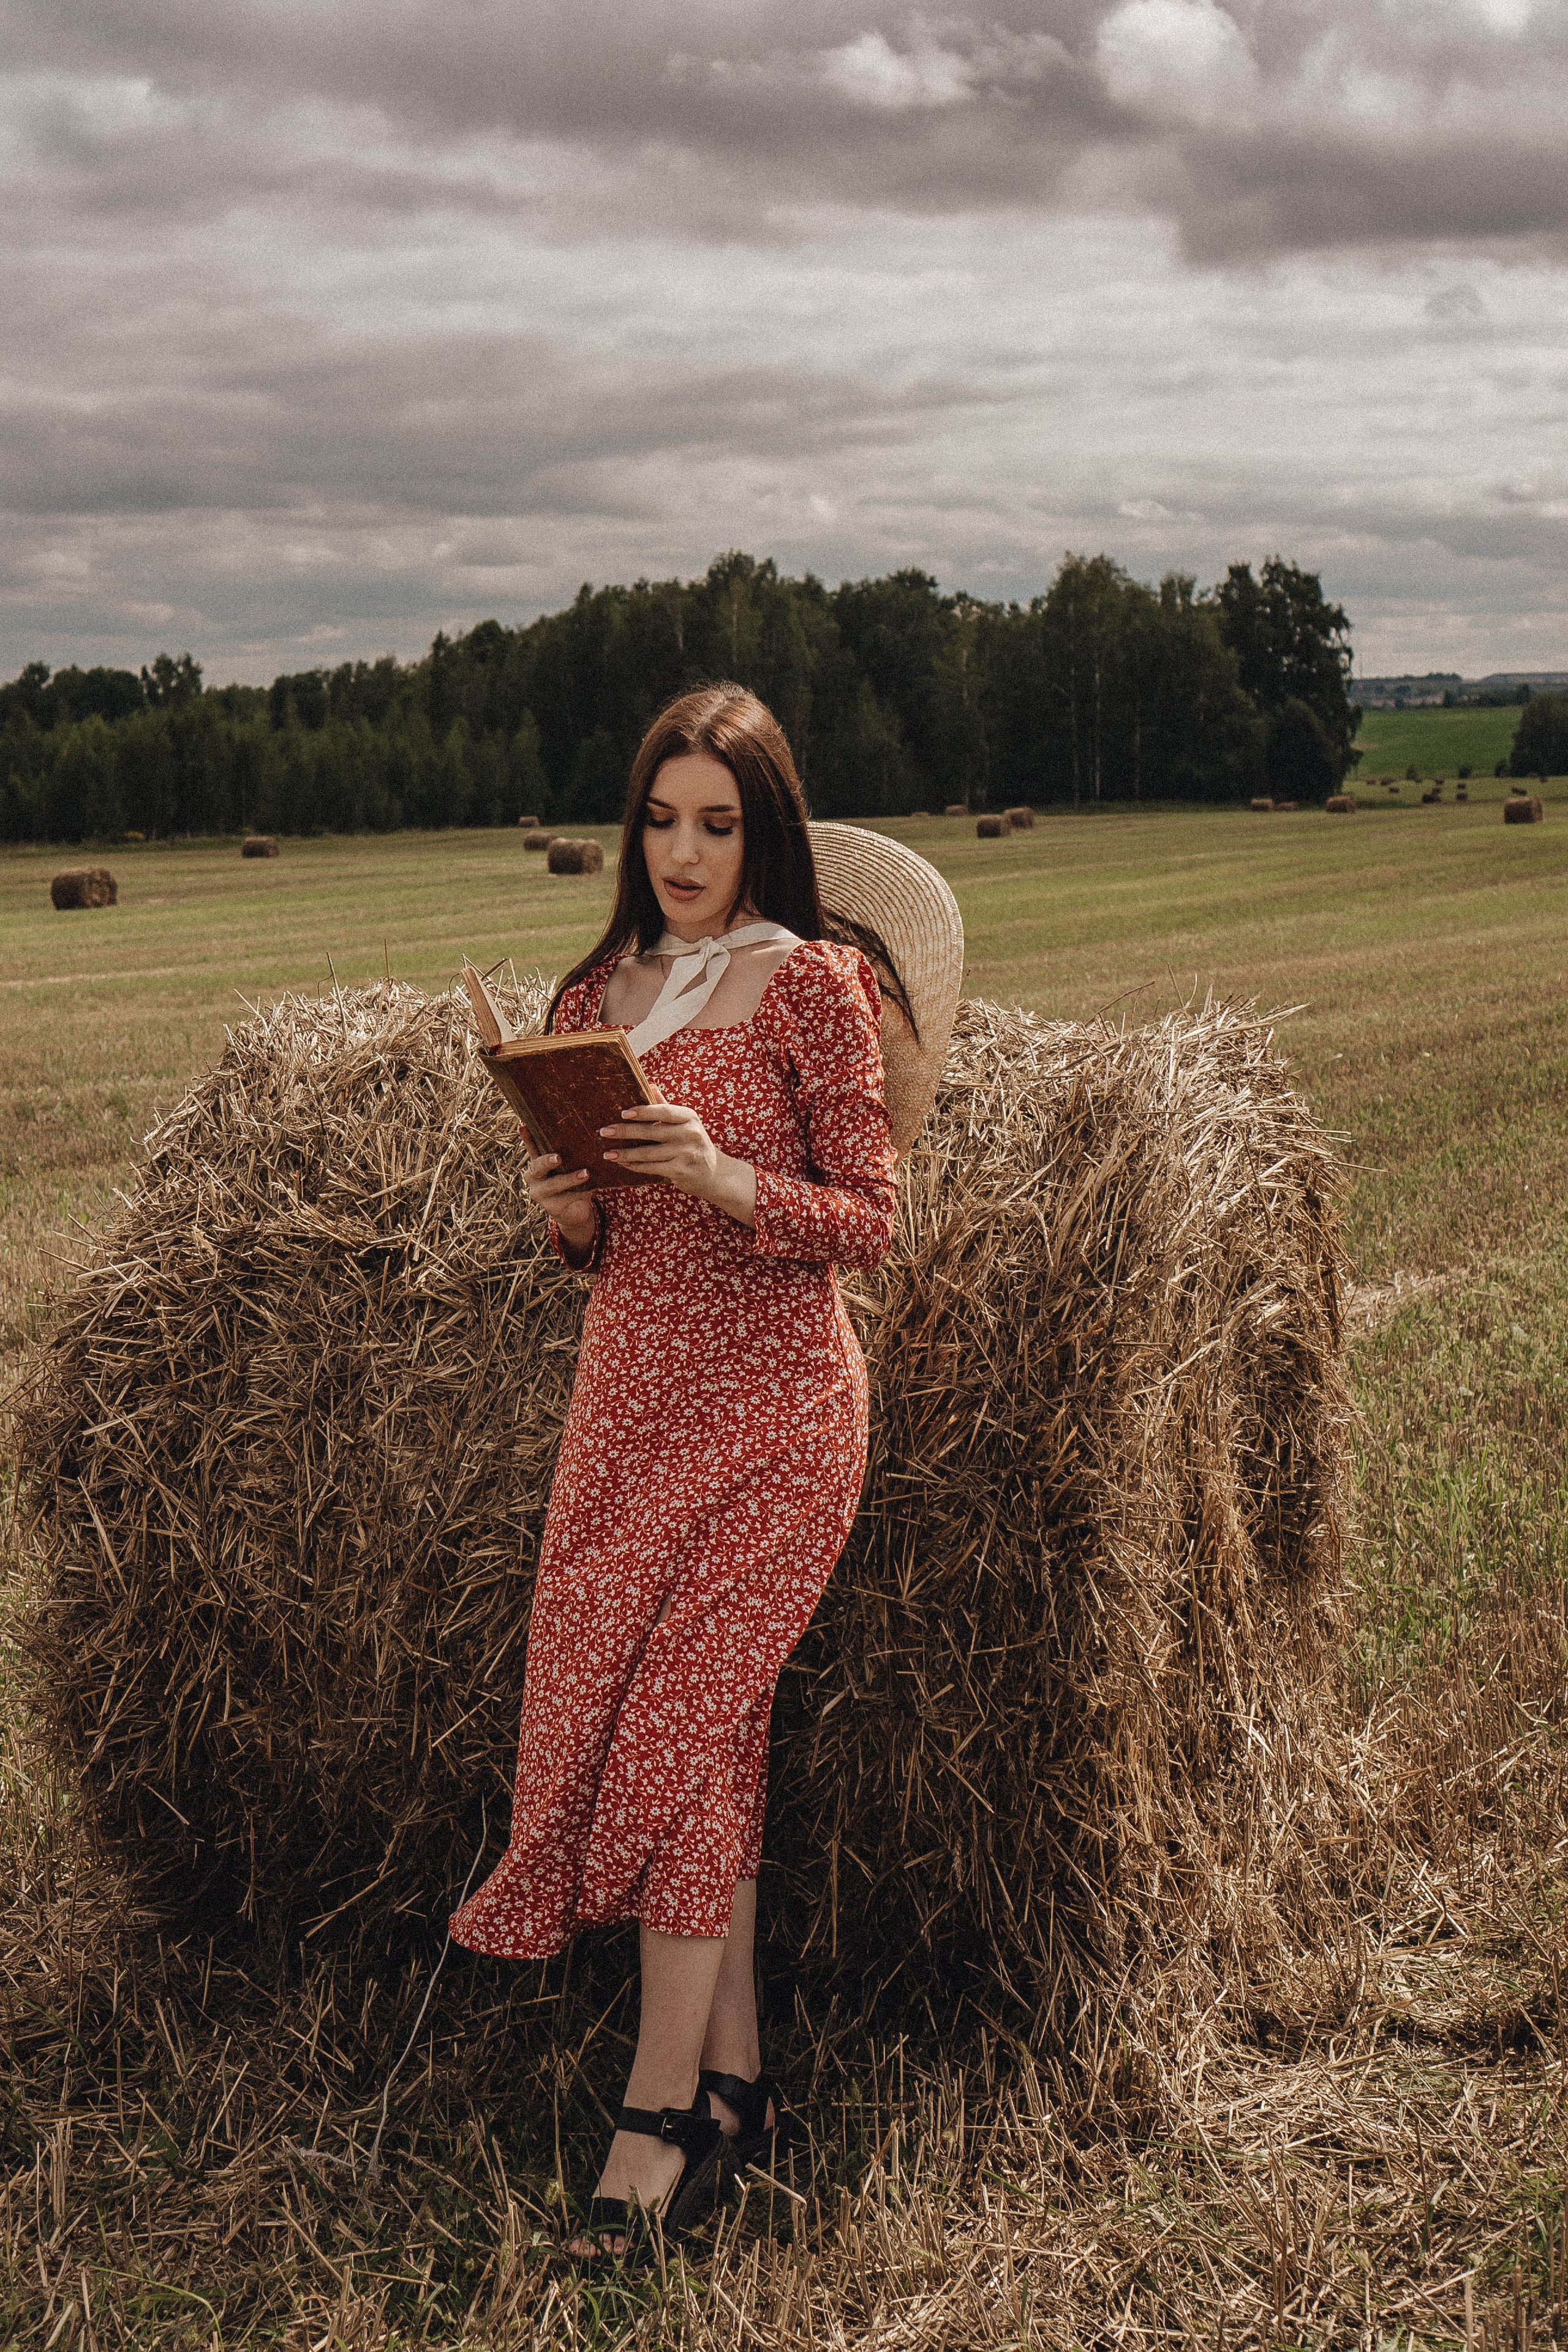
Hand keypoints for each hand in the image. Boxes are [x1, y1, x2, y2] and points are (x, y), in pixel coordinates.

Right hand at [521, 1131, 597, 1252]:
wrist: (574, 1209)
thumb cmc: (571, 1179)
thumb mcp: (568, 1165)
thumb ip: (567, 1153)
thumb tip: (580, 1131)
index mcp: (535, 1163)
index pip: (531, 1147)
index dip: (526, 1138)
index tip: (523, 1126)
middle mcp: (533, 1177)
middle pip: (538, 1167)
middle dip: (547, 1161)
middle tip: (558, 1157)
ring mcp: (540, 1193)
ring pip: (553, 1184)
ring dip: (569, 1179)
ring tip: (585, 1173)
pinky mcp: (552, 1207)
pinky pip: (566, 1198)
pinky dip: (578, 1193)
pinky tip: (588, 1190)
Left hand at [599, 1102, 756, 1227]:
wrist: (714, 1172)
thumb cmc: (693, 1142)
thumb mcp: (685, 1122)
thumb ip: (666, 1105)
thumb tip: (649, 1084)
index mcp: (689, 1117)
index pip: (663, 1111)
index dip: (643, 1111)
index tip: (623, 1113)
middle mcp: (690, 1134)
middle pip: (651, 1132)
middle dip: (625, 1132)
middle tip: (605, 1131)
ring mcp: (686, 1154)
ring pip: (648, 1153)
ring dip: (625, 1153)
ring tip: (607, 1153)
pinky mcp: (681, 1171)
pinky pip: (652, 1168)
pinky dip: (635, 1166)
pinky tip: (622, 1163)